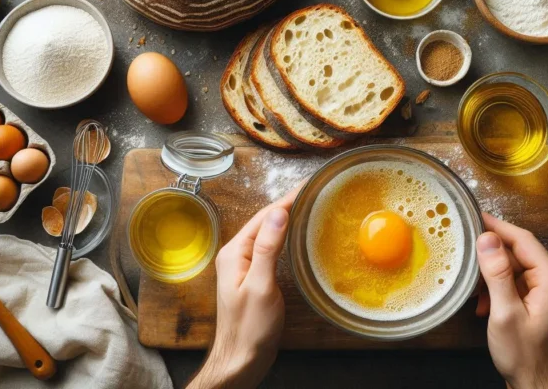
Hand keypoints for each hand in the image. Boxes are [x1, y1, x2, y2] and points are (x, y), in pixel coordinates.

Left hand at [187, 184, 300, 388]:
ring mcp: (243, 266)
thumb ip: (267, 248)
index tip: (307, 186)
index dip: (286, 199)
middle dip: (288, 204)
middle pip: (265, 222)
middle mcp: (236, 254)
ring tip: (309, 206)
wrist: (241, 360)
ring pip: (268, 234)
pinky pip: (270, 248)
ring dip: (287, 219)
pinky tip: (297, 236)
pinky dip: (285, 237)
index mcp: (234, 252)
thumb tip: (278, 212)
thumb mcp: (260, 286)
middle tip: (314, 192)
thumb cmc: (250, 328)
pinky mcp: (253, 277)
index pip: (263, 216)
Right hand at [477, 213, 547, 388]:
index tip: (474, 216)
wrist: (540, 387)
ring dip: (493, 278)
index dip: (497, 227)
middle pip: (520, 253)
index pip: (523, 240)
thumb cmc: (526, 357)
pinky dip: (499, 291)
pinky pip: (517, 285)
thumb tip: (487, 239)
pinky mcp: (541, 305)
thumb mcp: (505, 313)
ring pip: (516, 270)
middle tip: (465, 254)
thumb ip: (497, 274)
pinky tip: (485, 305)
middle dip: (492, 257)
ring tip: (475, 292)